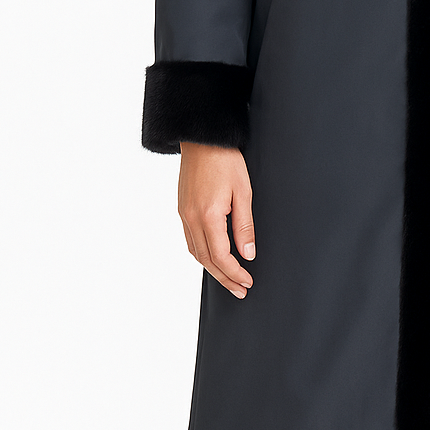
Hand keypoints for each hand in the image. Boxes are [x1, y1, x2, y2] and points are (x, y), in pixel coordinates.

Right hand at [177, 142, 255, 298]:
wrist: (202, 140)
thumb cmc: (225, 160)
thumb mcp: (244, 192)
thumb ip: (245, 226)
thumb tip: (247, 254)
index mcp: (208, 215)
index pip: (221, 256)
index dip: (235, 273)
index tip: (247, 281)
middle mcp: (191, 218)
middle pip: (206, 260)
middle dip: (224, 278)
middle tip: (240, 290)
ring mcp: (183, 214)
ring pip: (195, 253)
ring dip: (212, 269)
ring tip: (229, 280)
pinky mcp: (182, 209)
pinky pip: (190, 240)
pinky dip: (202, 255)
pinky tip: (213, 258)